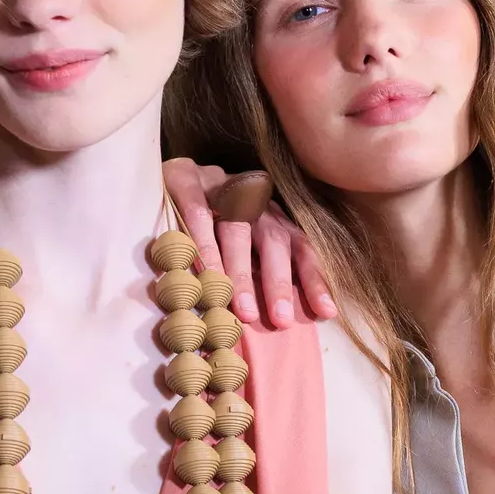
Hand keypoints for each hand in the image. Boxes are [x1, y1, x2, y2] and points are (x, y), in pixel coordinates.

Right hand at [163, 157, 337, 329]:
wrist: (168, 172)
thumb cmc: (207, 223)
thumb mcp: (241, 245)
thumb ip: (258, 272)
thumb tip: (280, 320)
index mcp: (271, 216)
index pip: (301, 246)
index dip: (314, 278)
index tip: (326, 312)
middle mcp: (252, 200)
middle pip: (274, 240)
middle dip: (279, 282)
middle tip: (282, 320)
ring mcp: (219, 187)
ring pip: (238, 229)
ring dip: (241, 272)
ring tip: (244, 311)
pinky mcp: (185, 180)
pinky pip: (198, 214)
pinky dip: (203, 245)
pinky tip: (205, 274)